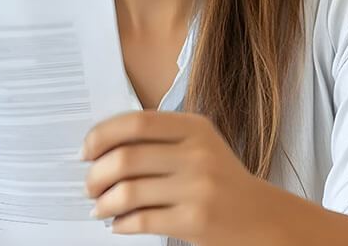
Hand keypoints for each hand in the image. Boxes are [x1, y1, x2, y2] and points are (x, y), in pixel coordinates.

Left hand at [80, 110, 281, 244]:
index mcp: (195, 127)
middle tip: (89, 186)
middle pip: (126, 158)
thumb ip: (158, 139)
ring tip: (100, 207)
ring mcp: (198, 188)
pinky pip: (141, 221)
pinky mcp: (195, 221)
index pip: (136, 123)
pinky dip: (121, 224)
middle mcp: (198, 154)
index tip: (86, 151)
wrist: (261, 217)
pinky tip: (119, 224)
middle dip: (96, 175)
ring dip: (104, 203)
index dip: (102, 135)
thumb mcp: (199, 146)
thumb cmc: (221, 179)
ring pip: (128, 192)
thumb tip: (101, 149)